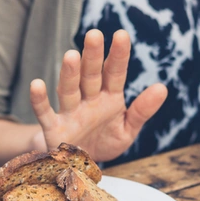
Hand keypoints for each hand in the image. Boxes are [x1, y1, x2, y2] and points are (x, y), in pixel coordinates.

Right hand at [29, 29, 167, 160]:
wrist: (81, 166)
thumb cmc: (105, 141)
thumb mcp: (128, 129)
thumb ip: (143, 110)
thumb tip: (162, 88)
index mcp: (109, 98)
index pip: (115, 73)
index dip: (118, 55)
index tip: (122, 34)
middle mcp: (89, 100)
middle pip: (91, 75)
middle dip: (92, 56)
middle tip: (94, 34)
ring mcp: (70, 113)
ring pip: (69, 90)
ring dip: (70, 74)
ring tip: (71, 55)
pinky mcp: (54, 129)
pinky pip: (45, 113)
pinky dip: (40, 100)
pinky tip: (37, 85)